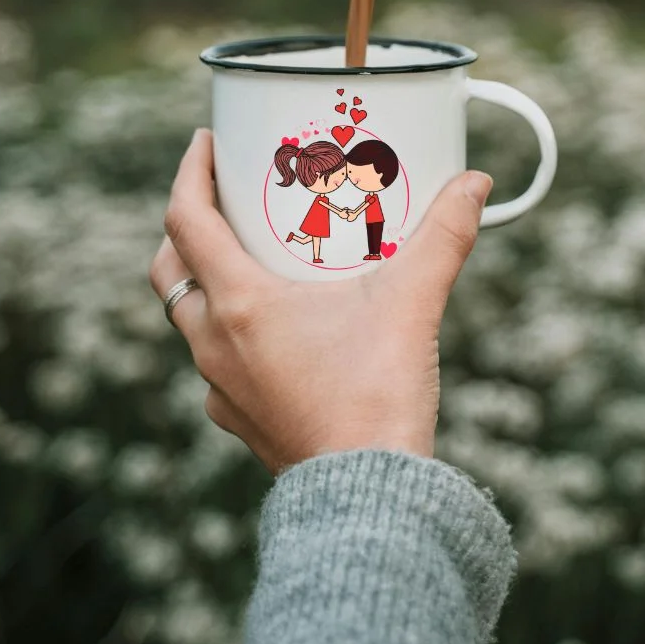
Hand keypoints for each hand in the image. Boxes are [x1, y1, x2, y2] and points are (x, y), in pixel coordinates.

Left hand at [150, 130, 491, 472]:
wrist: (368, 499)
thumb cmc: (377, 397)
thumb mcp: (413, 302)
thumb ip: (445, 235)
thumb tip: (474, 183)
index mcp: (239, 304)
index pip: (185, 221)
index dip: (188, 173)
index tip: (205, 144)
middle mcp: (215, 344)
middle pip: (170, 271)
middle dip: (185, 228)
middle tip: (221, 201)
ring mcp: (222, 388)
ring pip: (190, 320)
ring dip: (208, 283)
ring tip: (253, 262)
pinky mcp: (242, 421)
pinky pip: (218, 365)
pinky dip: (233, 335)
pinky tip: (275, 333)